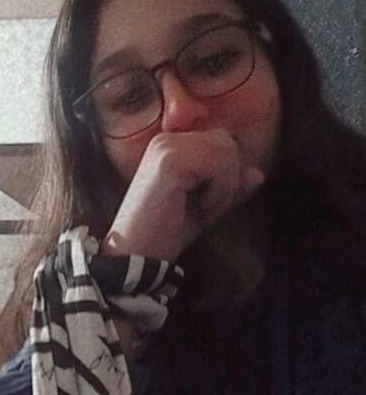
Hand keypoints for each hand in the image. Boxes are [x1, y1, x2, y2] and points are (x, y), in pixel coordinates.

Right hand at [101, 129, 263, 261]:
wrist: (137, 255)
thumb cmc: (166, 233)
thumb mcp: (206, 206)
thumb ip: (231, 187)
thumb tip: (258, 173)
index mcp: (171, 145)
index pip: (221, 141)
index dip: (226, 173)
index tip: (204, 200)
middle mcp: (167, 139)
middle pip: (227, 143)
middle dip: (227, 178)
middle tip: (204, 205)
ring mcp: (167, 147)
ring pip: (227, 152)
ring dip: (224, 186)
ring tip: (200, 206)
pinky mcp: (171, 161)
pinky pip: (220, 165)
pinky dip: (219, 191)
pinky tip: (197, 207)